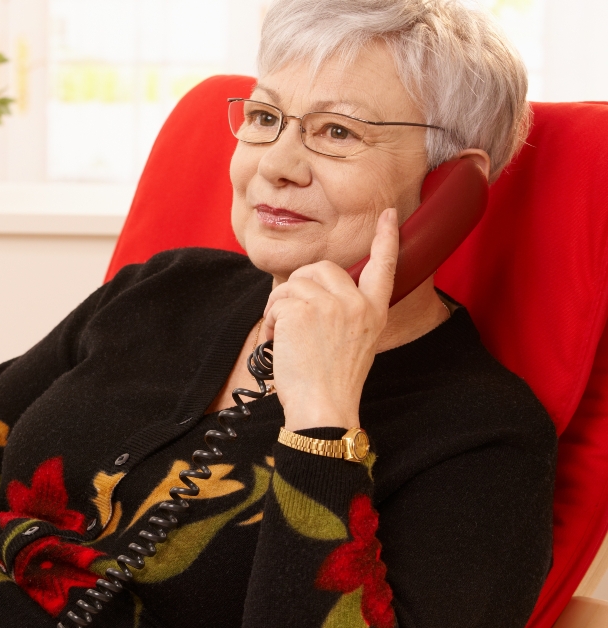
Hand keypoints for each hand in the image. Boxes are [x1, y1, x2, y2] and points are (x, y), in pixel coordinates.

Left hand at [261, 208, 398, 430]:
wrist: (324, 407)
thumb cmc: (332, 382)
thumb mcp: (355, 342)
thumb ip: (344, 311)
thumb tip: (313, 289)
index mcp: (374, 311)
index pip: (385, 266)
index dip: (386, 238)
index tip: (389, 214)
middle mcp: (357, 303)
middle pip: (321, 267)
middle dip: (298, 285)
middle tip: (290, 315)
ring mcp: (330, 305)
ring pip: (293, 283)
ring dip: (278, 306)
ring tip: (281, 334)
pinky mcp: (302, 310)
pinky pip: (276, 301)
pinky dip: (268, 320)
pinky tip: (275, 342)